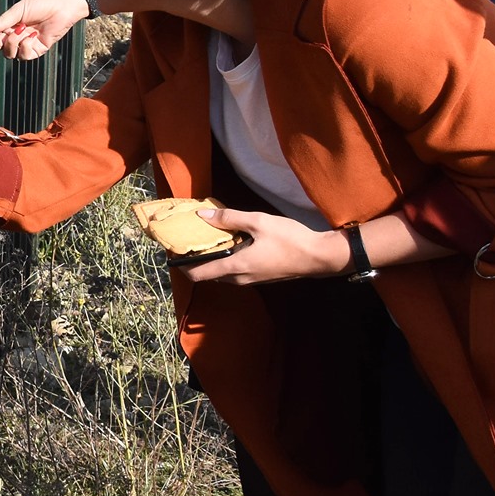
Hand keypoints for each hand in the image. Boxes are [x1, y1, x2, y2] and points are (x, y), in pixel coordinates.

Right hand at [0, 0, 89, 60]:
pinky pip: (25, 56)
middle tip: (1, 33)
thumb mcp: (17, 11)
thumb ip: (1, 21)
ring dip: (13, 42)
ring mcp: (26, 44)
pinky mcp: (37, 50)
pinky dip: (26, 46)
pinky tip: (34, 34)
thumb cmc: (41, 3)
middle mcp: (15, 36)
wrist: (63, 5)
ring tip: (23, 29)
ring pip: (9, 54)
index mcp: (8, 25)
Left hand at [173, 206, 348, 285]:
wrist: (320, 257)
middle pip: (208, 274)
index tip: (174, 249)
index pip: (198, 275)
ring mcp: (251, 280)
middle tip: (190, 238)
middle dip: (196, 259)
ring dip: (213, 259)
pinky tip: (231, 242)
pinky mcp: (260, 277)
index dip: (182, 264)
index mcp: (235, 267)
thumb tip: (202, 215)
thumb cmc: (290, 239)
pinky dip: (227, 259)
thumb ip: (229, 218)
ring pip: (223, 272)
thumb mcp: (258, 221)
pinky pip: (235, 271)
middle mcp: (240, 278)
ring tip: (208, 237)